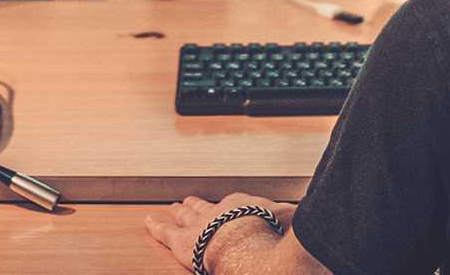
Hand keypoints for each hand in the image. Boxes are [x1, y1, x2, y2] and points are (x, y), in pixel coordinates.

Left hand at [145, 193, 293, 272]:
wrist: (250, 250)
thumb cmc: (271, 240)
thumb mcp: (287, 222)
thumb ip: (290, 215)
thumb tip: (301, 211)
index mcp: (242, 205)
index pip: (233, 205)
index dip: (228, 207)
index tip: (227, 207)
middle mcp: (218, 210)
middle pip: (205, 205)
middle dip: (197, 203)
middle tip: (190, 200)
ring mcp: (199, 224)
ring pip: (185, 213)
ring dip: (179, 210)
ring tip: (174, 206)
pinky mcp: (182, 241)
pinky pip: (164, 231)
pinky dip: (156, 226)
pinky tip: (148, 221)